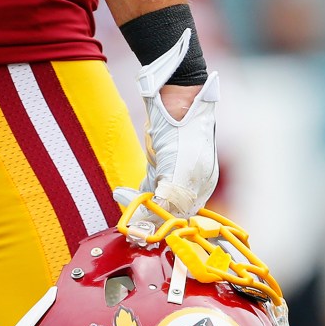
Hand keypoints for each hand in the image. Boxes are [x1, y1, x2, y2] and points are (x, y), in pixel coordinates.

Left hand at [132, 29, 218, 219]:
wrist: (175, 95)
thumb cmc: (182, 130)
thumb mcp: (180, 168)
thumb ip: (171, 196)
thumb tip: (154, 222)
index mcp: (202, 185)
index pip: (180, 215)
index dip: (160, 224)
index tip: (139, 230)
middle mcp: (191, 182)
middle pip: (168, 210)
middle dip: (147, 217)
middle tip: (127, 223)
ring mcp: (175, 172)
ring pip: (155, 200)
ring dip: (138, 205)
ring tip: (122, 199)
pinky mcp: (160, 164)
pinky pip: (148, 187)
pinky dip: (135, 194)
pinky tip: (122, 193)